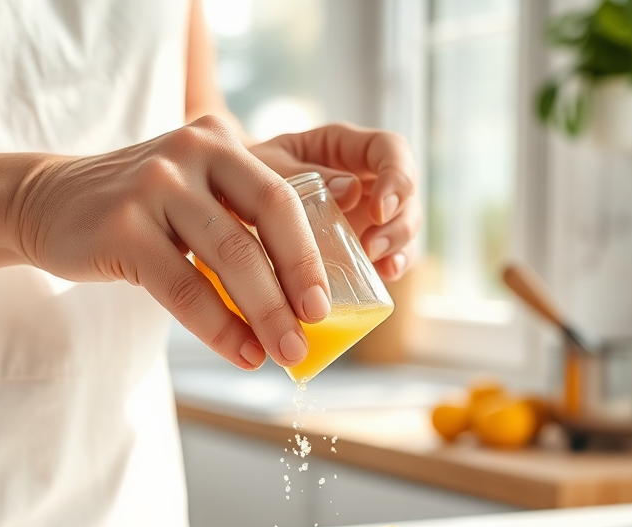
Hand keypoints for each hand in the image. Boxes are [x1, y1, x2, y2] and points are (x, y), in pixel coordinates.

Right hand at [14, 116, 331, 371]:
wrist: (46, 201)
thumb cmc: (138, 212)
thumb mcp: (193, 195)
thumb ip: (241, 221)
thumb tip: (304, 295)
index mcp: (220, 141)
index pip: (283, 196)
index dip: (311, 252)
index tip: (325, 305)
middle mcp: (192, 150)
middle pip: (266, 220)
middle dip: (295, 283)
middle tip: (313, 330)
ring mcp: (155, 184)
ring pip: (231, 256)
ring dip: (264, 314)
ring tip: (281, 353)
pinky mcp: (121, 225)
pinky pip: (184, 286)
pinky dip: (219, 327)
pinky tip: (240, 352)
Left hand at [249, 123, 420, 281]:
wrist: (226, 203)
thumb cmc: (242, 175)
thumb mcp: (262, 167)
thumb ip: (299, 175)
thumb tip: (351, 191)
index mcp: (342, 147)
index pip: (389, 148)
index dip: (396, 175)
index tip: (380, 208)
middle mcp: (362, 177)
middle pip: (406, 193)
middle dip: (399, 220)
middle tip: (373, 246)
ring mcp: (365, 213)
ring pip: (405, 225)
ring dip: (399, 245)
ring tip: (379, 264)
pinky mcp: (361, 244)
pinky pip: (389, 254)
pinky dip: (392, 265)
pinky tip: (385, 275)